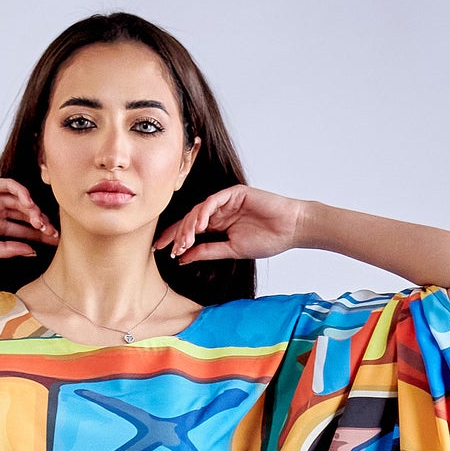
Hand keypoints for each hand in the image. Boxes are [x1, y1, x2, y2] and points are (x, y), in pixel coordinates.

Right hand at [0, 178, 58, 258]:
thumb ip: (6, 249)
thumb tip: (32, 252)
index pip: (22, 231)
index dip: (39, 235)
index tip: (54, 241)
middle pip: (25, 215)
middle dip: (40, 223)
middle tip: (51, 232)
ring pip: (20, 201)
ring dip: (32, 209)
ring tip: (39, 221)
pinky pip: (8, 186)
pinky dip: (20, 192)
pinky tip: (27, 203)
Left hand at [156, 186, 307, 264]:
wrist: (290, 229)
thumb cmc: (267, 240)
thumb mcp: (232, 250)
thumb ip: (208, 251)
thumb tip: (183, 257)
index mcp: (218, 225)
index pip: (191, 230)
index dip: (175, 239)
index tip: (159, 250)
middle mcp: (219, 211)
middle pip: (190, 219)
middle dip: (177, 234)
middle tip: (170, 249)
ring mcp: (226, 201)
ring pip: (199, 210)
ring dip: (189, 226)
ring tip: (184, 241)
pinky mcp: (235, 193)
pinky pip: (214, 201)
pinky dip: (204, 212)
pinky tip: (199, 226)